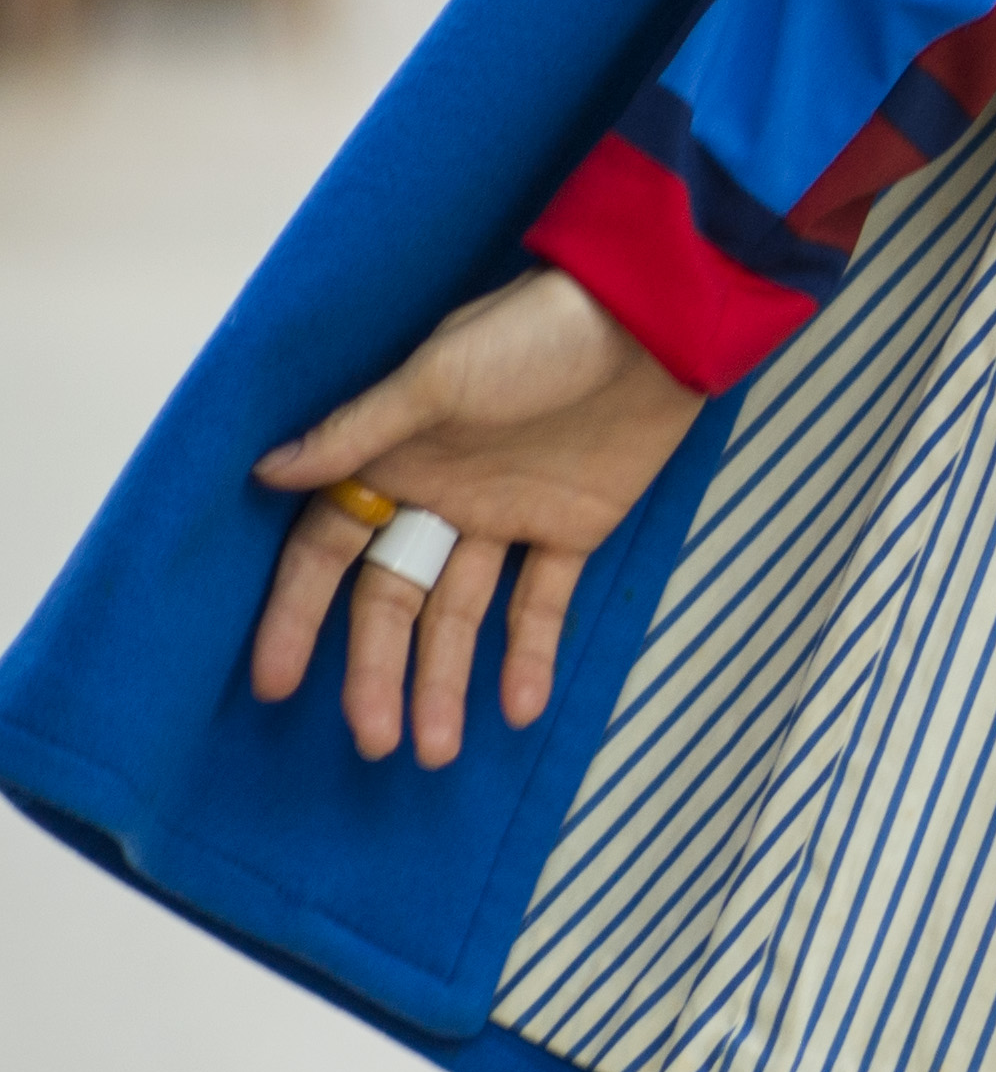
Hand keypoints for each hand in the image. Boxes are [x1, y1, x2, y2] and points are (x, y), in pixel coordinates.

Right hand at [248, 271, 705, 768]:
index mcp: (393, 460)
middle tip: (372, 741)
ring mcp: (506, 517)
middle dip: (378, 670)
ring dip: (445, 680)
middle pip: (395, 599)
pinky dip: (530, 653)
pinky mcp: (572, 527)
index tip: (274, 683)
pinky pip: (543, 602)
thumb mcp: (437, 375)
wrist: (650, 320)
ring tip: (431, 751)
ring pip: (463, 614)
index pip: (329, 553)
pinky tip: (515, 710)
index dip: (298, 616)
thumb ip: (359, 433)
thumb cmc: (534, 332)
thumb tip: (268, 472)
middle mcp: (441, 497)